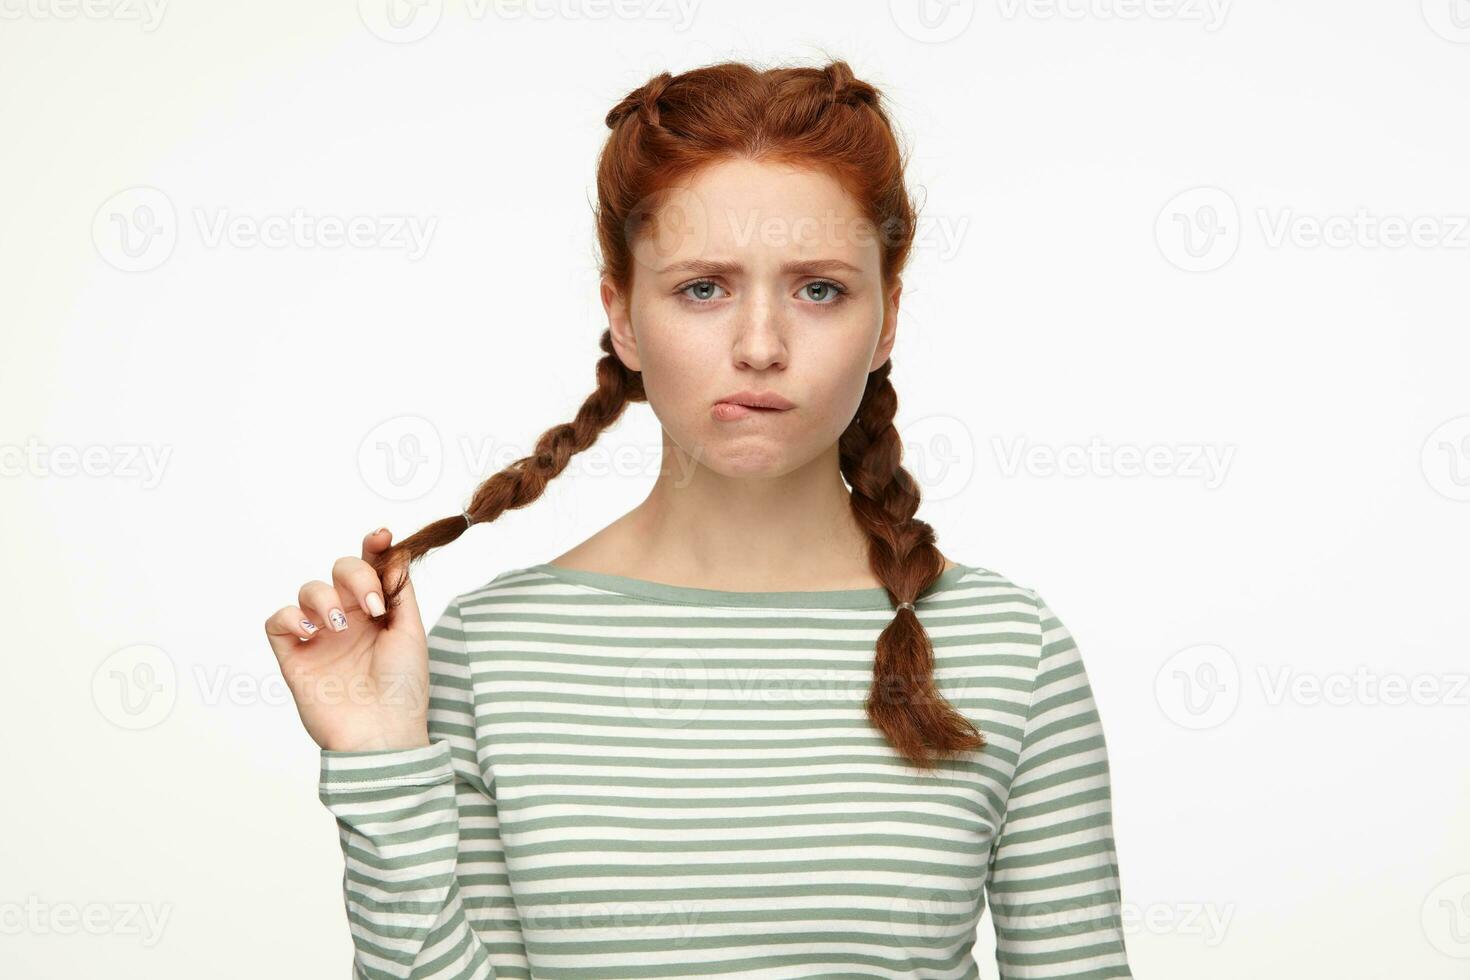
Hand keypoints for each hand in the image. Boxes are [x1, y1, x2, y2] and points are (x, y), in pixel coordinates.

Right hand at [264, 529, 431, 751]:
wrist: (382, 732)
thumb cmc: (404, 687)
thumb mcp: (411, 633)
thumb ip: (400, 592)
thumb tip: (397, 552)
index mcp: (379, 612)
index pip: (371, 568)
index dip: (372, 547)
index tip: (380, 536)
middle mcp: (349, 618)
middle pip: (340, 569)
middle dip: (355, 576)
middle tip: (372, 607)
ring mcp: (320, 636)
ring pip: (309, 589)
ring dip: (324, 598)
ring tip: (339, 625)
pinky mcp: (294, 656)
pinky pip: (278, 620)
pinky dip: (291, 617)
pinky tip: (312, 632)